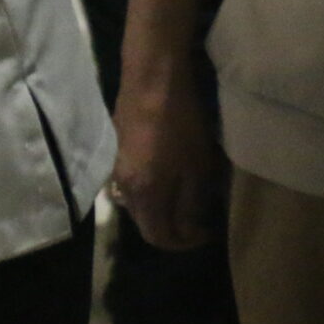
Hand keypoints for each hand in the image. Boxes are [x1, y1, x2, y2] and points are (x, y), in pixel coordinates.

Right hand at [111, 72, 223, 250]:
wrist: (152, 80)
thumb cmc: (181, 124)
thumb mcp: (198, 168)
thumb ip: (191, 204)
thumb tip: (189, 228)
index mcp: (143, 193)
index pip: (157, 236)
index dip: (183, 243)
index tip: (206, 232)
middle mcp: (122, 185)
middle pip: (144, 222)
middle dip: (172, 226)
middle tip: (199, 218)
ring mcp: (116, 166)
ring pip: (137, 202)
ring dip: (160, 208)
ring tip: (185, 196)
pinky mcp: (116, 149)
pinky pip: (132, 183)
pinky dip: (151, 189)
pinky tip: (168, 173)